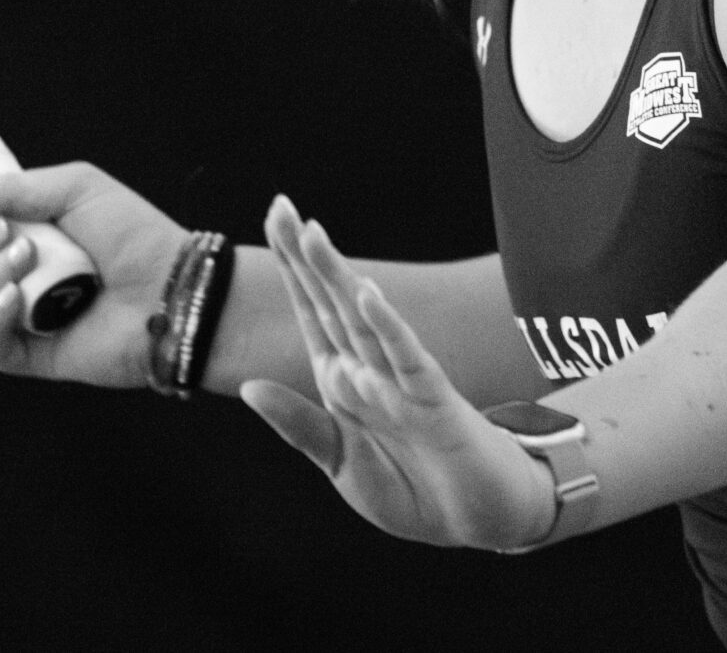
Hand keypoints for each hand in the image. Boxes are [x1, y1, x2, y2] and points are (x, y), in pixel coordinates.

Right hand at [0, 161, 182, 388]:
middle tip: (9, 233)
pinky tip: (14, 302)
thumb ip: (10, 186)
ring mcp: (24, 311)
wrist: (172, 290)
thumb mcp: (75, 189)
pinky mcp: (32, 352)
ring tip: (32, 263)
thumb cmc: (133, 234)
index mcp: (27, 226)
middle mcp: (19, 269)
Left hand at [239, 195, 552, 549]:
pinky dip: (389, 328)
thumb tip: (247, 387)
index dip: (292, 269)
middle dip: (305, 257)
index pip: (312, 314)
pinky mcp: (435, 402)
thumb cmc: (414, 492)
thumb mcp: (343, 464)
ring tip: (311, 234)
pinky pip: (408, 359)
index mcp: (343, 381)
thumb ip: (299, 427)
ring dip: (337, 279)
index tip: (273, 218)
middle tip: (280, 206)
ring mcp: (402, 383)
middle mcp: (369, 371)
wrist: (479, 520)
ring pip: (363, 321)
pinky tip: (368, 296)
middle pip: (332, 304)